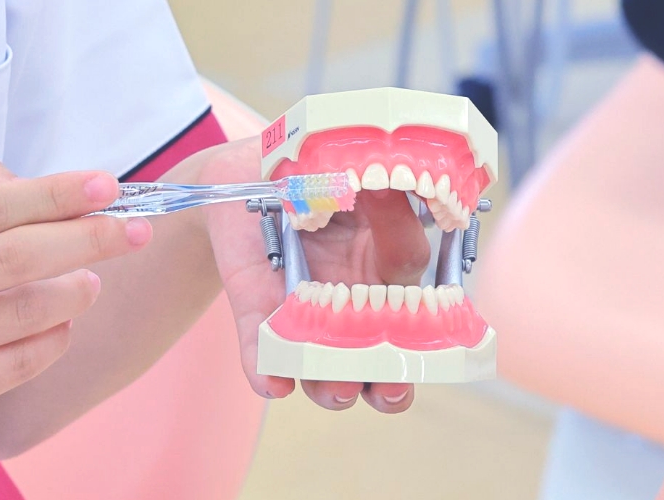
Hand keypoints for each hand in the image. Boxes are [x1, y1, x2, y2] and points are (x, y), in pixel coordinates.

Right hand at [0, 156, 151, 434]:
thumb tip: (28, 183)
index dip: (52, 195)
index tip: (106, 186)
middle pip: (16, 257)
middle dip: (88, 238)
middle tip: (135, 230)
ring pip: (26, 312)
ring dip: (75, 290)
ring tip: (91, 280)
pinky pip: (19, 364)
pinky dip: (54, 338)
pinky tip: (63, 322)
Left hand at [197, 138, 429, 412]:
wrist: (243, 172)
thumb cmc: (307, 169)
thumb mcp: (348, 175)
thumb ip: (383, 200)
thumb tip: (407, 200)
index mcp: (383, 265)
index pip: (412, 307)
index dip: (420, 326)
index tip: (418, 328)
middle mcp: (350, 301)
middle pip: (377, 360)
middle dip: (388, 383)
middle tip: (388, 385)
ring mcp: (305, 314)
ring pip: (326, 369)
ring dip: (333, 387)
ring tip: (337, 388)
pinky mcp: (259, 316)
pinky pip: (262, 353)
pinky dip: (266, 371)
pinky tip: (273, 381)